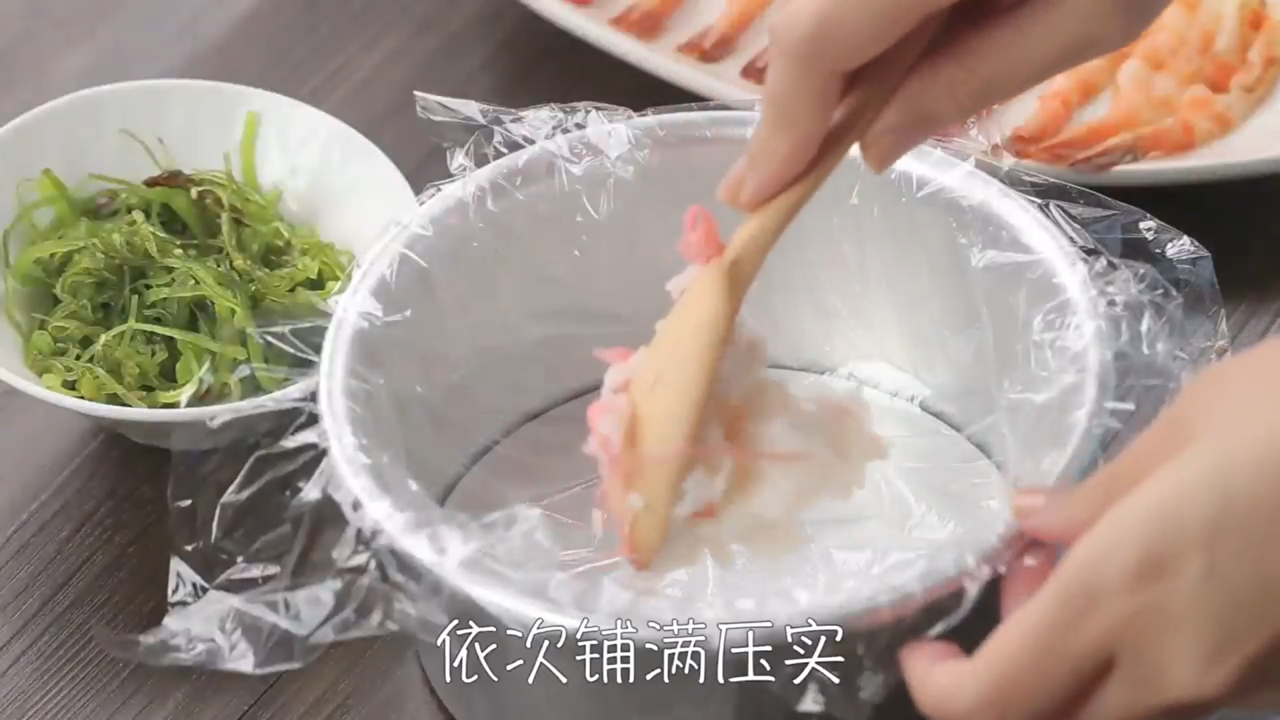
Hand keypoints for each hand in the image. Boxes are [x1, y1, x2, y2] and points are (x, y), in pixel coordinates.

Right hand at [717, 0, 1169, 209]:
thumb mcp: (1091, 17)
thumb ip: (970, 81)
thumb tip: (873, 149)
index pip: (819, 37)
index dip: (782, 122)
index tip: (756, 192)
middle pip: (806, 12)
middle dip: (799, 95)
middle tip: (788, 169)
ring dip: (833, 53)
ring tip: (853, 116)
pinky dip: (860, 18)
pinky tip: (901, 46)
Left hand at [900, 337, 1279, 719]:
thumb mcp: (1181, 432)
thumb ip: (1091, 496)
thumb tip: (1029, 522)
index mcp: (1120, 596)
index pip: (992, 703)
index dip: (939, 692)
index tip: (926, 651)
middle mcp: (1166, 664)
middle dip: (1004, 676)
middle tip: (1019, 583)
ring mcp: (1228, 684)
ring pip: (1111, 713)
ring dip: (1070, 664)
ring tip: (1089, 567)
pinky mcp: (1271, 680)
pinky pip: (1171, 695)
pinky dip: (1131, 660)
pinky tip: (1156, 582)